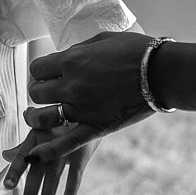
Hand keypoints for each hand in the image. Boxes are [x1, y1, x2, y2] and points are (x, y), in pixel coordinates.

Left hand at [2, 128, 99, 194]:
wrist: (86, 112)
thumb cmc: (58, 124)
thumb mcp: (40, 133)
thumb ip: (23, 148)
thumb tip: (4, 155)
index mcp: (35, 138)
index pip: (22, 157)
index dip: (14, 171)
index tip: (7, 186)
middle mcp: (47, 143)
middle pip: (37, 171)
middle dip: (30, 191)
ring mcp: (65, 148)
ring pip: (54, 176)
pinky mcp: (82, 152)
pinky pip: (76, 173)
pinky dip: (72, 187)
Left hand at [22, 31, 156, 161]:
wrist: (162, 72)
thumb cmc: (135, 51)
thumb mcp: (101, 39)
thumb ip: (78, 50)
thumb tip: (65, 56)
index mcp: (71, 61)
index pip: (37, 69)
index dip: (40, 71)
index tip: (48, 73)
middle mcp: (71, 86)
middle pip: (36, 93)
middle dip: (39, 91)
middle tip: (47, 92)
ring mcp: (82, 109)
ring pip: (43, 118)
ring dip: (35, 117)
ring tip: (34, 116)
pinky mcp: (96, 127)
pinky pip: (66, 143)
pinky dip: (48, 151)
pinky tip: (33, 155)